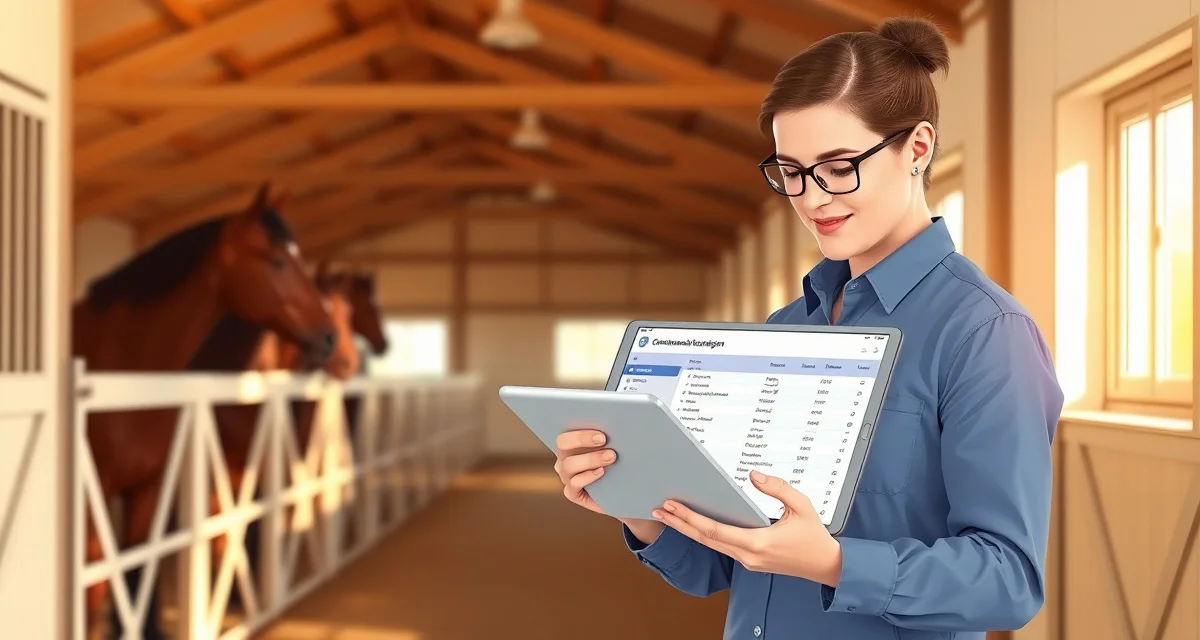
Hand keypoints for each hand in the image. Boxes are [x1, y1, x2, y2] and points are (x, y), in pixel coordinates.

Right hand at [552, 428, 616, 514]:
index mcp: (569, 444)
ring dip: (590, 459)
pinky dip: (587, 476)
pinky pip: (574, 483)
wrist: (619, 490)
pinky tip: (601, 472)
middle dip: (582, 440)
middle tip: (604, 440)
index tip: (601, 435)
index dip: (580, 434)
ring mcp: (566, 476)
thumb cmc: (615, 462)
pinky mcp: (571, 492)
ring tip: (610, 457)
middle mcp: (564, 458)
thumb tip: (615, 424)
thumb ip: (606, 437)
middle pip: (563, 445)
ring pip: (569, 465)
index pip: (566, 434)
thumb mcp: (610, 447)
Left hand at [652, 470, 842, 585]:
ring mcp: (747, 561)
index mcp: (757, 543)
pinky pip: (721, 546)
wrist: (826, 565)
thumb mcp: (801, 505)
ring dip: (689, 529)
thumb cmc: (814, 537)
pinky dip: (704, 534)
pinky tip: (694, 525)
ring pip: (711, 544)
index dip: (690, 517)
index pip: (714, 530)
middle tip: (659, 509)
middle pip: (705, 539)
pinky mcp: (750, 560)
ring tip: (669, 516)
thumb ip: (777, 488)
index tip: (672, 506)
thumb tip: (753, 475)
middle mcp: (748, 556)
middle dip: (680, 523)